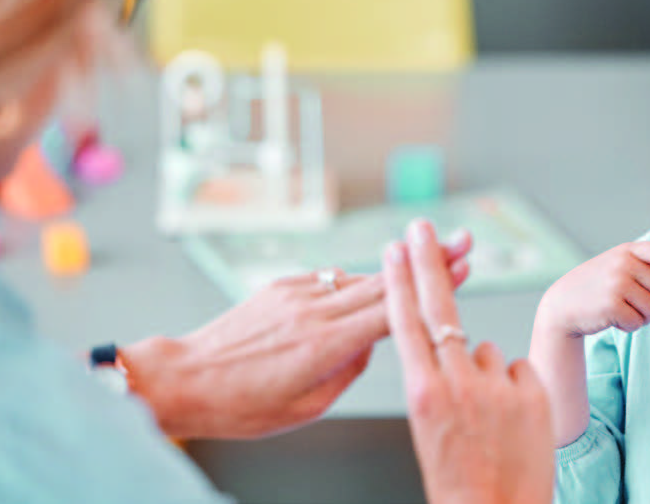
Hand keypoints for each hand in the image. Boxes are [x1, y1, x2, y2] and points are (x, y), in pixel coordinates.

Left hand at [123, 230, 470, 438]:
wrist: (185, 378)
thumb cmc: (242, 406)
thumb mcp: (306, 407)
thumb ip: (348, 371)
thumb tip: (370, 343)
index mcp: (324, 346)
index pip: (393, 310)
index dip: (432, 287)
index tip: (464, 267)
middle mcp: (314, 310)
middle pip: (386, 281)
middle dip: (430, 260)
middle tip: (465, 241)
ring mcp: (297, 292)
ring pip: (359, 277)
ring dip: (398, 268)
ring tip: (431, 256)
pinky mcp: (282, 285)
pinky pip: (330, 281)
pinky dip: (354, 283)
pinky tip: (371, 285)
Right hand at [384, 219, 553, 503]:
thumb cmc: (458, 479)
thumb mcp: (430, 428)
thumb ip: (439, 382)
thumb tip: (463, 346)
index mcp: (422, 393)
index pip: (405, 323)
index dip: (399, 282)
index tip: (394, 249)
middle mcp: (456, 383)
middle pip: (439, 306)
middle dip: (427, 262)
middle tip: (422, 227)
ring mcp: (496, 386)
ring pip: (488, 352)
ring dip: (489, 375)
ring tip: (491, 421)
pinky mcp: (532, 392)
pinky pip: (519, 370)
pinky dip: (517, 389)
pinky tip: (514, 423)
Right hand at [534, 240, 649, 338]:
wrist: (563, 306)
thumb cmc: (597, 288)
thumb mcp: (623, 273)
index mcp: (630, 251)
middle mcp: (624, 262)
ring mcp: (617, 282)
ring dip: (645, 319)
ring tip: (626, 314)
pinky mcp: (611, 303)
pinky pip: (638, 322)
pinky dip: (631, 327)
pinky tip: (616, 321)